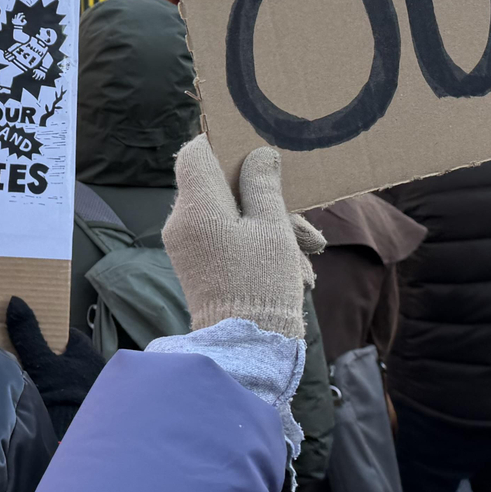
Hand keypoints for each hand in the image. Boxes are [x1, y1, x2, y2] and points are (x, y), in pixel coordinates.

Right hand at [6, 296, 105, 438]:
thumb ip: (27, 334)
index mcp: (87, 352)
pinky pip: (72, 400)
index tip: (30, 335)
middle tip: (25, 360)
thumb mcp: (40, 362)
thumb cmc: (64, 395)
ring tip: (30, 385)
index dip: (49, 334)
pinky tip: (44, 407)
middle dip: (50, 359)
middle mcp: (96, 369)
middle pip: (68, 358)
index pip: (67, 335)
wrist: (78, 439)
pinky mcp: (91, 414)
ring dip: (56, 382)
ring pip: (70, 380)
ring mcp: (94, 393)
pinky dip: (60, 401)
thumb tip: (15, 300)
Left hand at [162, 137, 324, 339]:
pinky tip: (295, 267)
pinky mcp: (196, 265)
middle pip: (219, 187)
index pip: (195, 154)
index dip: (222, 145)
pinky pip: (225, 240)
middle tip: (301, 223)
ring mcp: (186, 246)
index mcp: (197, 206)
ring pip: (228, 216)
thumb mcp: (272, 227)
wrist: (245, 345)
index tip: (254, 152)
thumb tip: (257, 154)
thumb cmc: (261, 283)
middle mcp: (182, 222)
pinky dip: (256, 245)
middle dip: (263, 198)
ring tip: (308, 252)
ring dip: (269, 226)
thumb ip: (263, 185)